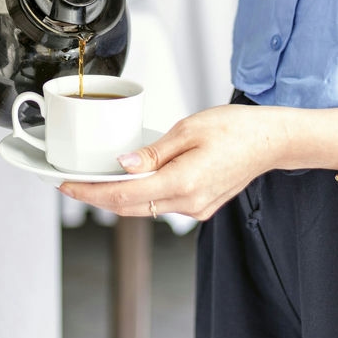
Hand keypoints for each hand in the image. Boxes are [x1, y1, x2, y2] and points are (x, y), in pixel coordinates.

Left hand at [59, 104, 291, 220]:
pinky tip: (133, 179)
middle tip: (72, 183)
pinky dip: (143, 194)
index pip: (123, 196)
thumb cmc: (236, 128)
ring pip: (145, 208)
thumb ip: (152, 152)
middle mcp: (189, 203)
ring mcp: (196, 209)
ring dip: (120, 196)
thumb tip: (122, 166)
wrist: (271, 141)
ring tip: (97, 179)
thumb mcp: (188, 129)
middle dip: (97, 196)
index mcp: (183, 182)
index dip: (89, 192)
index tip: (66, 185)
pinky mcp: (201, 207)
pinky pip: (162, 204)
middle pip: (129, 207)